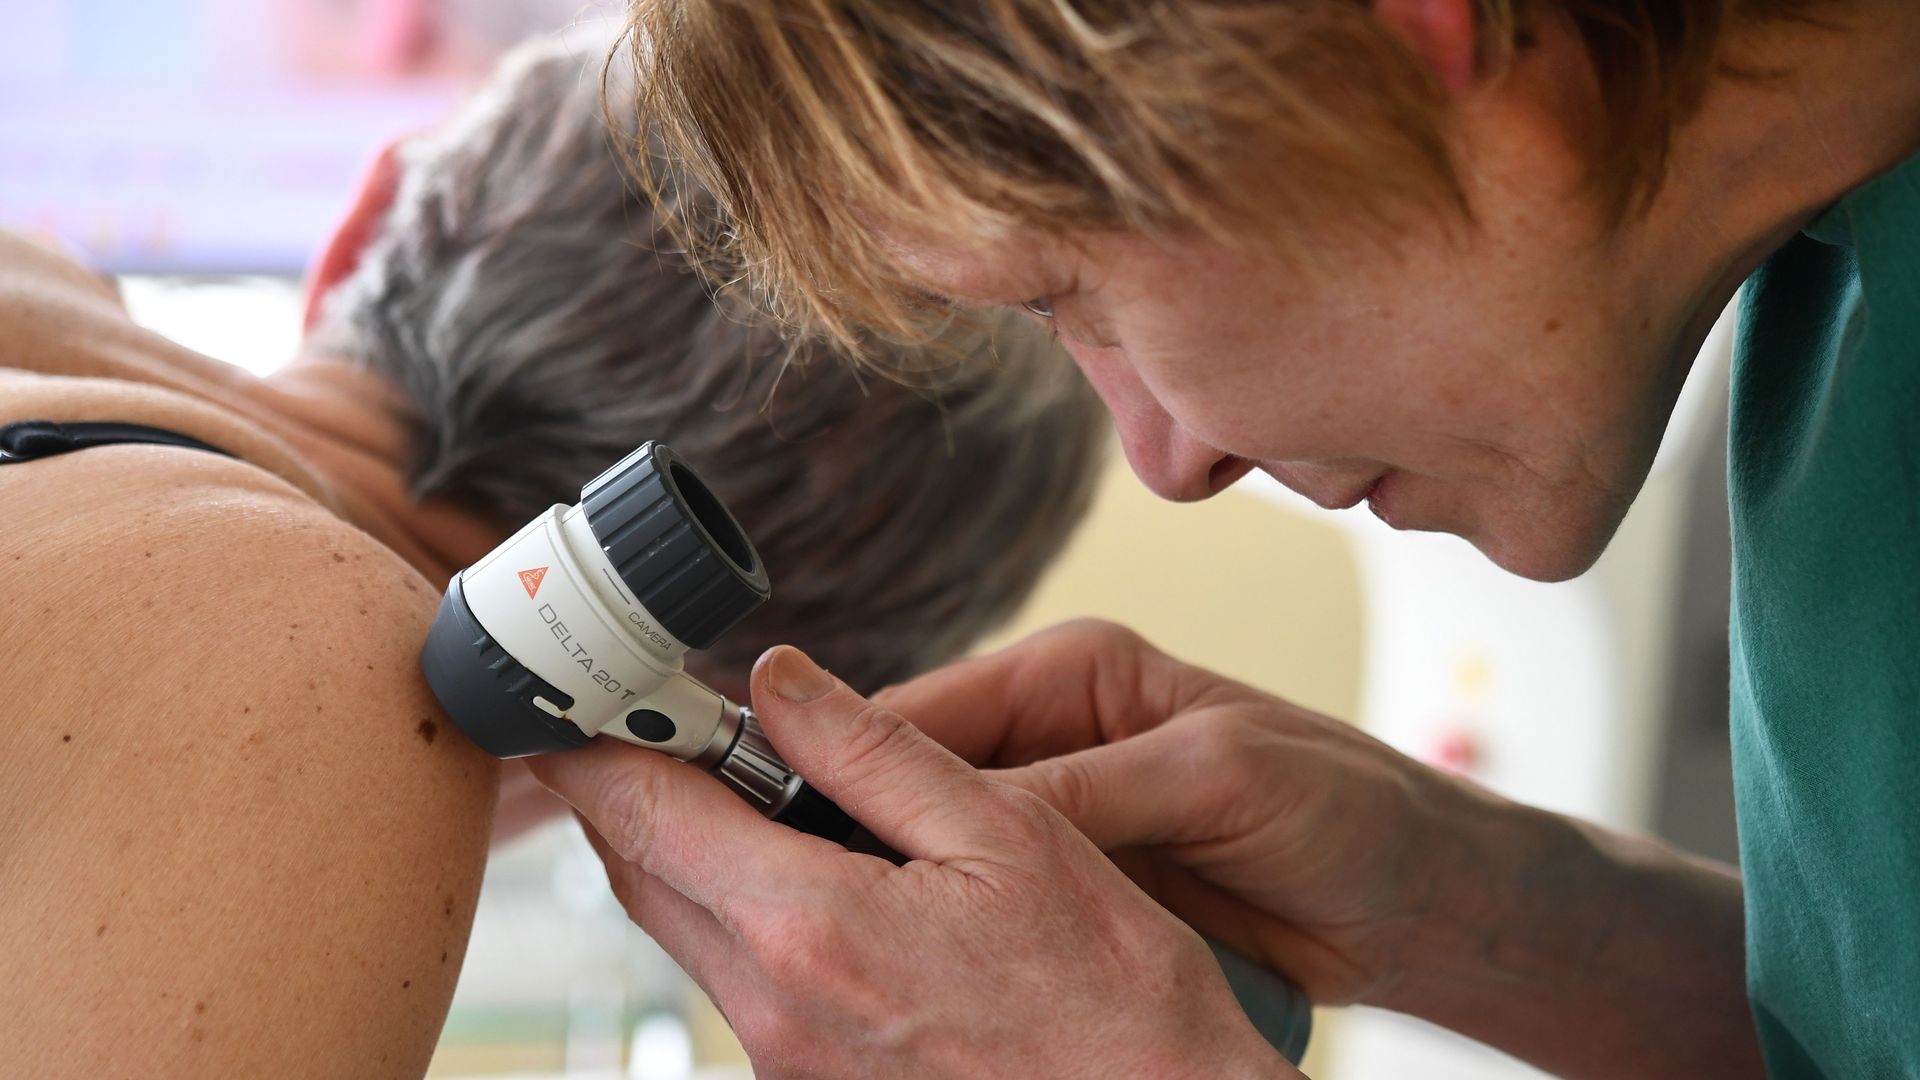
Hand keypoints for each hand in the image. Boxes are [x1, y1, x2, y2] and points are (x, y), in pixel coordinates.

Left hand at [531, 645, 1298, 1078]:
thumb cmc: (1111, 993)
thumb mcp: (1007, 835)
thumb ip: (873, 753)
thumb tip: (779, 682)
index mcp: (812, 930)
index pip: (647, 814)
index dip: (598, 741)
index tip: (580, 691)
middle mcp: (773, 1012)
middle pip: (642, 875)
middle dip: (640, 789)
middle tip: (675, 721)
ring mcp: (785, 1065)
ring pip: (687, 930)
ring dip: (696, 850)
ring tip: (768, 790)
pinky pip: (740, 984)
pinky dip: (748, 913)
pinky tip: (820, 879)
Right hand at [875, 620, 1507, 1007]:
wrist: (1419, 904)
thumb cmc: (1348, 808)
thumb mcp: (1215, 778)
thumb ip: (1091, 789)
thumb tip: (969, 814)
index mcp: (1077, 674)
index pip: (926, 709)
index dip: (848, 758)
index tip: (789, 810)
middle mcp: (1054, 739)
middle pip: (912, 782)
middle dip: (864, 832)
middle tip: (815, 894)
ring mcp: (1061, 822)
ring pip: (937, 855)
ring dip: (907, 893)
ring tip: (861, 940)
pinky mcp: (1076, 893)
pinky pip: (988, 912)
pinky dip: (957, 937)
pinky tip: (929, 969)